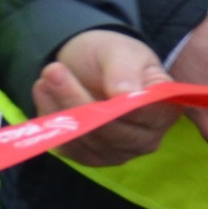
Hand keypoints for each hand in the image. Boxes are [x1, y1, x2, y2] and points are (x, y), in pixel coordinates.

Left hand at [35, 29, 175, 166]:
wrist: (92, 64)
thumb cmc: (115, 56)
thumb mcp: (121, 51)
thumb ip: (124, 71)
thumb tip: (124, 94)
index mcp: (163, 110)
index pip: (142, 115)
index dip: (113, 103)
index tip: (89, 80)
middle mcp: (146, 139)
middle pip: (110, 131)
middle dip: (76, 101)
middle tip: (52, 71)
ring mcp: (118, 153)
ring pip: (86, 140)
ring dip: (60, 110)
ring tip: (45, 78)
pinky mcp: (91, 157)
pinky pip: (69, 147)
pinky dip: (53, 123)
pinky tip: (44, 95)